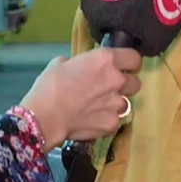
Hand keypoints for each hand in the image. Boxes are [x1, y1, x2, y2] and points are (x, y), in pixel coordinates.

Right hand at [19, 48, 141, 151]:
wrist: (45, 117)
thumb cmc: (50, 86)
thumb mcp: (60, 64)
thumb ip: (76, 63)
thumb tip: (76, 66)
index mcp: (106, 60)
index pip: (134, 58)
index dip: (130, 63)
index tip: (124, 67)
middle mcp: (117, 80)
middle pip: (135, 82)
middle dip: (125, 85)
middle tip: (109, 89)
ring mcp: (117, 104)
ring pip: (126, 103)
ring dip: (115, 104)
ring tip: (98, 108)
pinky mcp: (112, 124)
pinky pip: (115, 121)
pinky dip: (106, 121)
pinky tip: (92, 121)